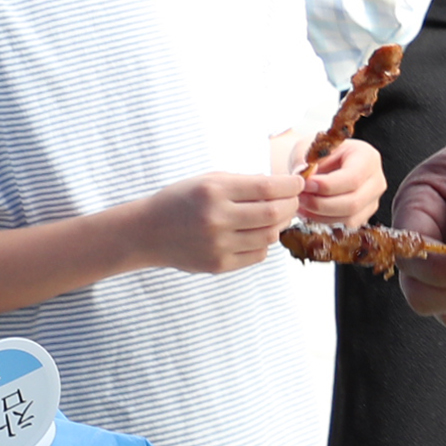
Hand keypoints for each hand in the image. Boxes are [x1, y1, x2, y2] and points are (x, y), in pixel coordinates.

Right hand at [132, 170, 301, 274]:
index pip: (267, 188)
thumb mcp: (208, 180)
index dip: (290, 186)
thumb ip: (244, 183)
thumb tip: (283, 186)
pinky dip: (263, 243)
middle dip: (291, 206)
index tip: (298, 184)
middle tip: (293, 201)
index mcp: (214, 191)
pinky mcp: (218, 265)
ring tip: (274, 216)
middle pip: (273, 214)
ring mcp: (218, 244)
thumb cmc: (181, 200)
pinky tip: (255, 234)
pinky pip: (257, 255)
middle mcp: (217, 218)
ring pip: (269, 236)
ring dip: (278, 225)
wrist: (147, 232)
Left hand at [300, 136, 385, 225]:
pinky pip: (346, 224)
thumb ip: (303, 158)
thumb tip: (303, 173)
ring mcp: (373, 199)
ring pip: (349, 217)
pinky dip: (324, 220)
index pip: (353, 178)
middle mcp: (376, 179)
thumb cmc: (319, 152)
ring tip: (301, 204)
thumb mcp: (308, 147)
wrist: (325, 163)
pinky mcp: (365, 213)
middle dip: (321, 204)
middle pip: (354, 202)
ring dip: (320, 214)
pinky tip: (309, 211)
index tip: (305, 184)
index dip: (327, 186)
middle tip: (299, 198)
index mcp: (368, 156)